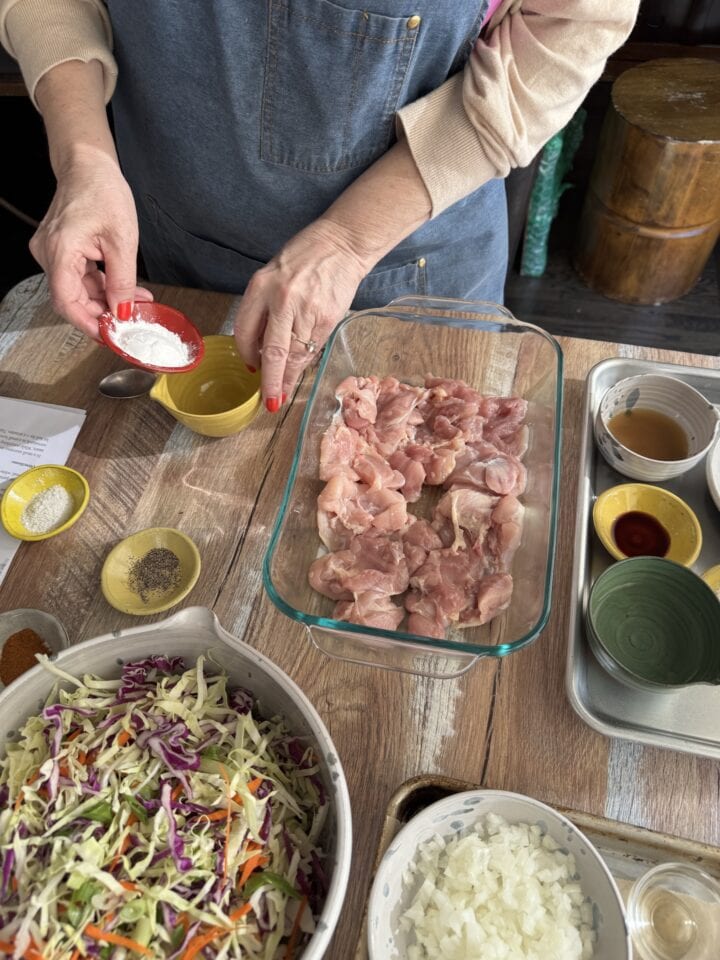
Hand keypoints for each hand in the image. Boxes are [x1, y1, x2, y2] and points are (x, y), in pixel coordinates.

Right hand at [29, 149, 151, 339]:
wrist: (88, 165)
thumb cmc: (102, 190)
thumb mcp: (122, 241)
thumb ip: (122, 281)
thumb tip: (122, 311)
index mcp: (60, 250)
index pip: (66, 302)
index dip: (87, 324)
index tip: (109, 336)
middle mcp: (49, 253)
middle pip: (71, 299)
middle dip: (102, 313)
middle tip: (129, 322)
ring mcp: (52, 251)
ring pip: (78, 290)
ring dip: (106, 300)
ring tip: (135, 303)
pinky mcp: (61, 250)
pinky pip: (79, 277)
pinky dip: (101, 286)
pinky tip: (124, 289)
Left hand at [233, 221, 367, 410]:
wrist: (342, 244)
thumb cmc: (304, 258)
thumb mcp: (272, 277)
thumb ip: (263, 309)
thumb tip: (259, 349)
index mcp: (261, 286)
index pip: (245, 332)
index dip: (247, 356)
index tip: (250, 369)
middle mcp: (282, 300)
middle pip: (272, 352)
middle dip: (270, 382)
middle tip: (269, 402)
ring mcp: (308, 311)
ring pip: (295, 355)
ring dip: (289, 377)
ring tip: (283, 392)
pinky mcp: (329, 318)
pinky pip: (313, 349)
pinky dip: (305, 362)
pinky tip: (300, 368)